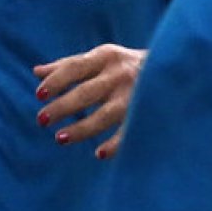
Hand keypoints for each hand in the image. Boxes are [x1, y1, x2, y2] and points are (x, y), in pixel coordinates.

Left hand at [32, 43, 146, 159]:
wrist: (174, 67)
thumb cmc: (126, 64)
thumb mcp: (101, 58)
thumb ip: (70, 65)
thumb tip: (37, 72)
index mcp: (105, 57)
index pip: (74, 68)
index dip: (56, 81)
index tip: (39, 95)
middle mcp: (120, 74)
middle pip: (86, 92)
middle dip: (63, 107)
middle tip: (41, 120)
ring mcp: (135, 94)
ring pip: (105, 115)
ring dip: (82, 128)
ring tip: (60, 139)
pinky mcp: (148, 112)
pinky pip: (130, 131)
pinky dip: (116, 143)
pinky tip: (99, 153)